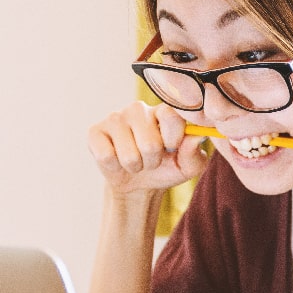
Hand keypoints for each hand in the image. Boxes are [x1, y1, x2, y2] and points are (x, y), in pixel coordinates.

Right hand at [87, 101, 208, 194]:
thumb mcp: (188, 166)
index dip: (173, 139)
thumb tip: (196, 136)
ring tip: (136, 161)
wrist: (139, 183)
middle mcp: (139, 109)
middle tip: (151, 159)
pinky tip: (117, 159)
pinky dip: (115, 167)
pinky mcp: (95, 131)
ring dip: (135, 166)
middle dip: (153, 161)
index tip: (172, 148)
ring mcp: (115, 118)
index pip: (171, 116)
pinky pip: (106, 156)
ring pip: (129, 155)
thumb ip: (194, 153)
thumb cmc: (167, 168)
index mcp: (164, 111)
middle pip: (150, 143)